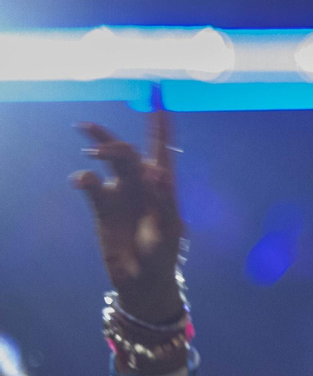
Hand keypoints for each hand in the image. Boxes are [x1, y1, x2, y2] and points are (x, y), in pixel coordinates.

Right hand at [72, 93, 184, 323]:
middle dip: (112, 142)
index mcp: (164, 186)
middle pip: (128, 150)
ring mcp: (121, 193)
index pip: (163, 148)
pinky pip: (91, 183)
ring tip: (90, 155)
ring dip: (99, 150)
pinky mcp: (102, 206)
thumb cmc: (163, 256)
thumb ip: (163, 200)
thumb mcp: (168, 229)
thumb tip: (157, 171)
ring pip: (108, 161)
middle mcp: (142, 184)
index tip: (157, 95)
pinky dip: (85, 178)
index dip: (160, 123)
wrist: (142, 280)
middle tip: (96, 145)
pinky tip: (82, 180)